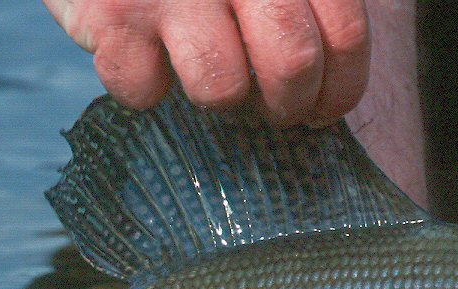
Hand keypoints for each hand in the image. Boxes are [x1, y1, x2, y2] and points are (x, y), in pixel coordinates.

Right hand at [43, 0, 370, 126]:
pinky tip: (147, 55)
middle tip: (276, 108)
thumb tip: (333, 80)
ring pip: (221, 86)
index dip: (341, 88)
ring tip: (210, 71)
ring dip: (219, 96)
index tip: (324, 108)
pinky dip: (145, 88)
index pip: (344, 34)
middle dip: (288, 105)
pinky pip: (143, 88)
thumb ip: (306, 7)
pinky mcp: (113, 13)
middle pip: (292, 62)